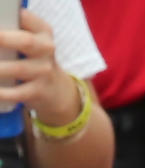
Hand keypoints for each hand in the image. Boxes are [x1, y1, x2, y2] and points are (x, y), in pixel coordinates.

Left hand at [0, 9, 81, 126]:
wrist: (58, 92)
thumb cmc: (36, 60)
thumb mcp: (34, 41)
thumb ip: (16, 31)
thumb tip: (0, 35)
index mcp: (43, 31)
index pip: (26, 18)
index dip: (12, 17)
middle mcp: (47, 50)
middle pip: (26, 42)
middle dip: (5, 39)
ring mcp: (44, 72)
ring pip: (19, 69)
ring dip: (1, 69)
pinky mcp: (39, 92)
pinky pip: (19, 92)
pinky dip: (4, 93)